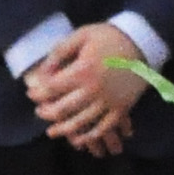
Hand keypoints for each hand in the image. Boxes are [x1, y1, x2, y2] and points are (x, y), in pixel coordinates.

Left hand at [24, 22, 146, 155]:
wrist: (142, 42)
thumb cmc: (108, 37)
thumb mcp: (81, 35)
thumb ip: (59, 53)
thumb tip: (42, 73)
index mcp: (82, 70)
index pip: (51, 88)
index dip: (37, 92)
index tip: (31, 93)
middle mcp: (94, 89)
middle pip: (62, 109)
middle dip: (46, 113)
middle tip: (39, 112)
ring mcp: (109, 101)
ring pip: (80, 123)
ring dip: (63, 130)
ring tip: (52, 131)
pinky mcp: (121, 108)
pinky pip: (103, 128)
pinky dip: (89, 136)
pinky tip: (78, 139)